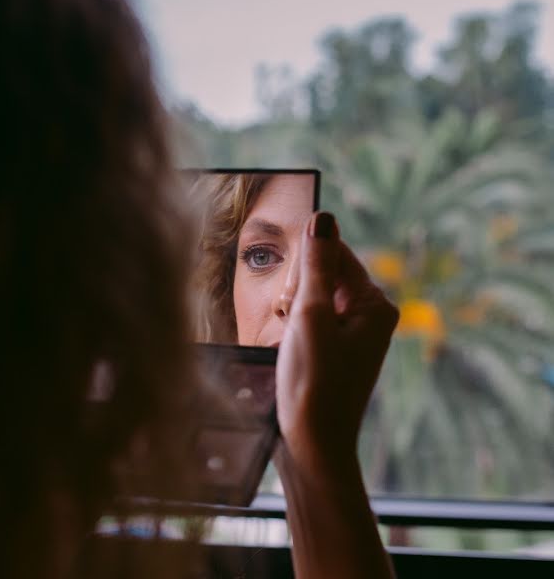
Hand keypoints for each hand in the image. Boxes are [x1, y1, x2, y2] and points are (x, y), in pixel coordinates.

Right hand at [276, 211, 398, 469]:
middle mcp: (369, 315)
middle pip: (322, 274)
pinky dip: (291, 330)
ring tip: (289, 342)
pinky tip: (288, 351)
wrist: (313, 445)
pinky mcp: (333, 351)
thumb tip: (322, 217)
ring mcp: (351, 335)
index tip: (294, 299)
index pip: (334, 254)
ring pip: (310, 298)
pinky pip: (308, 321)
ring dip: (291, 312)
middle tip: (292, 325)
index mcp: (374, 304)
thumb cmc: (314, 383)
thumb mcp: (311, 316)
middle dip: (297, 292)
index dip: (304, 270)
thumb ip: (316, 265)